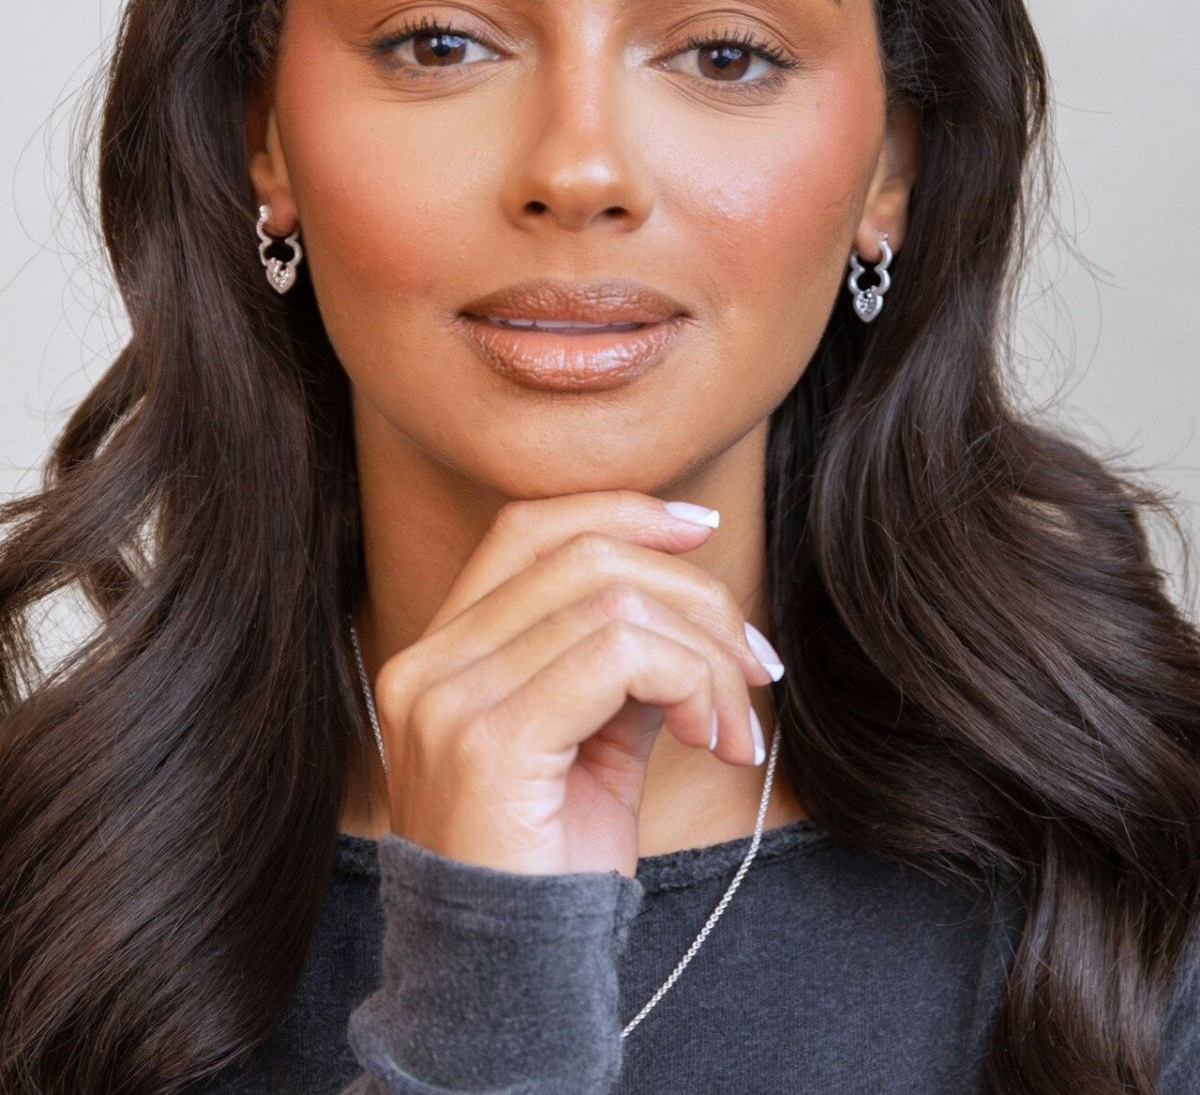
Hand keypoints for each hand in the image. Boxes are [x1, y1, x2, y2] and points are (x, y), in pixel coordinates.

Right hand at [372, 490, 780, 878]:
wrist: (508, 979)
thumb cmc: (550, 861)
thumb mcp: (593, 738)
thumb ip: (623, 659)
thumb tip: (693, 597)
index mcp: (444, 649)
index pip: (529, 528)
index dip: (622, 512)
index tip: (702, 532)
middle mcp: (430, 661)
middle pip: (585, 555)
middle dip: (695, 596)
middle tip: (751, 662)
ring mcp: (448, 698)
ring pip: (614, 603)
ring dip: (706, 655)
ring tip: (735, 721)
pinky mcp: (487, 740)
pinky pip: (618, 656)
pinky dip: (691, 682)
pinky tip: (714, 736)